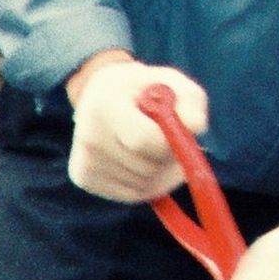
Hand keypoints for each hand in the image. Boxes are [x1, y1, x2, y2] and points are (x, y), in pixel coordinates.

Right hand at [66, 56, 210, 204]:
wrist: (101, 94)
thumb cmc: (145, 89)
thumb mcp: (174, 84)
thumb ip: (191, 104)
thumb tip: (195, 130)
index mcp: (106, 106)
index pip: (143, 141)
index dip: (170, 144)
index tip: (179, 137)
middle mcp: (89, 136)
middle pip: (146, 167)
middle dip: (169, 160)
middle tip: (171, 142)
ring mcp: (84, 159)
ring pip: (142, 185)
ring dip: (161, 173)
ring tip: (157, 149)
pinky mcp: (83, 177)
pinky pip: (131, 194)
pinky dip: (147, 184)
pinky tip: (142, 162)